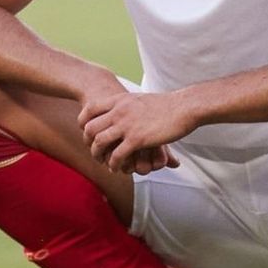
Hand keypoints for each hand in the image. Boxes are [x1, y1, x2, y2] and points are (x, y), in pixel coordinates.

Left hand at [80, 90, 196, 173]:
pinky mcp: (137, 139)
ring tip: (103, 162)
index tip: (86, 132)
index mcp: (120, 100)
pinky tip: (116, 168)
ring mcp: (127, 125)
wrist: (184, 107)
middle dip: (88, 142)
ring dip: (98, 155)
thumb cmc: (167, 104)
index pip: (90, 109)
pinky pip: (117, 155)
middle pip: (91, 128)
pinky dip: (113, 164)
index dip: (84, 122)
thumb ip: (128, 104)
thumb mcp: (140, 99)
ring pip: (100, 143)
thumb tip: (123, 107)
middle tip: (94, 151)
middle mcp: (119, 111)